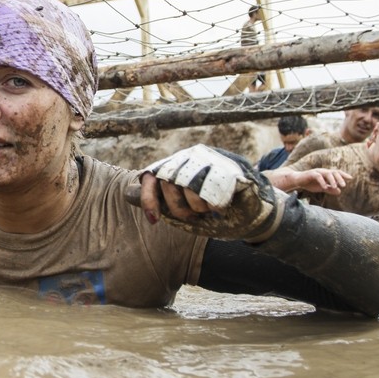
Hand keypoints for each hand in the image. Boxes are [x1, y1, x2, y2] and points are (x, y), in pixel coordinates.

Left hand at [126, 144, 284, 241]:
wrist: (252, 212)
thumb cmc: (211, 210)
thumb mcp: (180, 206)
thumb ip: (156, 197)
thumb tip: (126, 193)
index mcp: (176, 165)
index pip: (152, 177)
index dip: (149, 199)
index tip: (154, 220)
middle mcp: (191, 157)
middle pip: (168, 183)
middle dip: (178, 208)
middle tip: (193, 216)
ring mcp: (212, 159)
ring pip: (189, 186)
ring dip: (198, 207)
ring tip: (208, 210)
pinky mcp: (232, 166)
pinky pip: (214, 190)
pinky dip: (216, 206)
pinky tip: (221, 208)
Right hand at [290, 168, 351, 194]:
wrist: (298, 181)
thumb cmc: (310, 184)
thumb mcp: (322, 188)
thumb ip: (330, 189)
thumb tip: (339, 192)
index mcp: (326, 174)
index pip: (337, 173)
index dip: (343, 175)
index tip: (351, 178)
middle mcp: (323, 171)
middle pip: (334, 172)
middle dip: (340, 178)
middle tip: (344, 185)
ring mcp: (317, 172)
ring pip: (327, 173)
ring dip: (332, 180)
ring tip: (335, 186)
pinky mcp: (311, 174)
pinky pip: (318, 176)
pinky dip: (322, 181)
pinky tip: (325, 187)